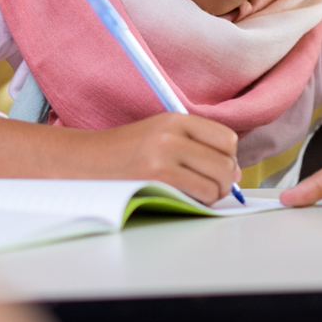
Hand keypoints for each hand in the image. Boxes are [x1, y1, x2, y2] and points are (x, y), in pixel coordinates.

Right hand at [81, 113, 240, 205]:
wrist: (85, 161)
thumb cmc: (124, 152)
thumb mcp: (160, 134)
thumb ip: (196, 146)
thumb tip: (236, 171)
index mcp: (174, 119)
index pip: (226, 138)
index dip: (229, 156)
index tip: (218, 166)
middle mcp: (171, 135)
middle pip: (226, 162)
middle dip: (226, 180)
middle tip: (214, 187)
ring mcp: (163, 157)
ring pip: (217, 181)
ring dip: (215, 194)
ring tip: (200, 194)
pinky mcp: (156, 180)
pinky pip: (199, 195)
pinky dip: (201, 202)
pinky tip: (187, 199)